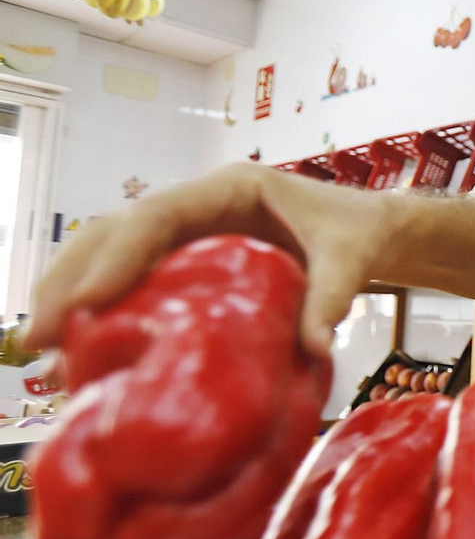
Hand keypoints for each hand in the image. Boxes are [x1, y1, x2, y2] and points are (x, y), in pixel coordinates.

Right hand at [25, 163, 391, 356]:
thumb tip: (314, 349)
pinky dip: (101, 307)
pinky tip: (80, 349)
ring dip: (72, 294)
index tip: (89, 302)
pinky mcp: (187, 259)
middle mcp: (198, 204)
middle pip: (115, 230)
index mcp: (231, 188)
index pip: (158, 213)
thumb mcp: (351, 260)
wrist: (371, 230)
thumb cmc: (359, 234)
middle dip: (71, 279)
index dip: (118, 254)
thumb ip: (333, 297)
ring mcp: (188, 230)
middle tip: (38, 337)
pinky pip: (131, 275)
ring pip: (109, 251)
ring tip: (42, 350)